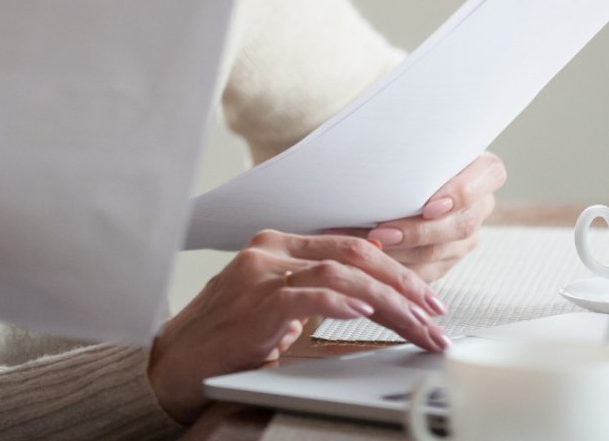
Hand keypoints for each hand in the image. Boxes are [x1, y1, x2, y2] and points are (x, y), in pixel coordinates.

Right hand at [145, 230, 448, 422]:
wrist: (174, 362)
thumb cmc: (223, 339)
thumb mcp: (274, 308)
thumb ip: (310, 295)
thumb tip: (362, 301)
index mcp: (277, 246)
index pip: (349, 247)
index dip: (394, 270)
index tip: (425, 298)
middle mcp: (270, 251)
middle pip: (354, 255)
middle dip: (403, 285)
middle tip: (434, 315)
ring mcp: (261, 274)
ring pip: (341, 274)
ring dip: (389, 303)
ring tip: (416, 326)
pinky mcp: (255, 304)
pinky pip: (308, 295)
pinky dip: (342, 303)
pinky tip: (365, 314)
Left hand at [360, 152, 505, 280]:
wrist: (406, 175)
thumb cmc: (410, 150)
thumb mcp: (418, 141)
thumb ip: (414, 144)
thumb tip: (383, 142)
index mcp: (484, 168)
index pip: (489, 176)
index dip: (461, 193)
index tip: (429, 205)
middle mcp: (481, 204)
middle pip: (461, 224)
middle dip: (418, 231)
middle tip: (381, 231)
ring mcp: (468, 235)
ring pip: (442, 251)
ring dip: (402, 251)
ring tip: (369, 243)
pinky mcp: (450, 257)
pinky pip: (429, 270)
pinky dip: (400, 265)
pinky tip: (374, 256)